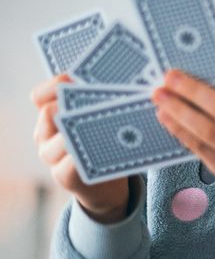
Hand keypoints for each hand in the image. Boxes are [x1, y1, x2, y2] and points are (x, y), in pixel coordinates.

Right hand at [30, 74, 129, 223]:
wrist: (102, 181)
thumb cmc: (101, 139)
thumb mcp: (94, 118)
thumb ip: (99, 100)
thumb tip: (129, 78)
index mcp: (48, 114)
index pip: (40, 95)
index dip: (57, 83)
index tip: (80, 76)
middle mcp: (43, 134)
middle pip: (49, 112)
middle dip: (74, 101)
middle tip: (103, 94)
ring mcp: (50, 156)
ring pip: (61, 137)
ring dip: (85, 127)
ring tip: (109, 118)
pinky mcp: (63, 176)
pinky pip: (72, 162)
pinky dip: (90, 152)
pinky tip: (109, 145)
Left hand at [152, 70, 214, 221]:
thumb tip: (205, 81)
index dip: (214, 84)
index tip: (188, 72)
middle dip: (194, 93)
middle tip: (170, 78)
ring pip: (208, 132)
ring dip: (180, 113)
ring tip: (161, 97)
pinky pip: (200, 148)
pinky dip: (181, 131)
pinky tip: (167, 118)